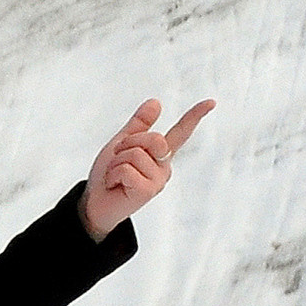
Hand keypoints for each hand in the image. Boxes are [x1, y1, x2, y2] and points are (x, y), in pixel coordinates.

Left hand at [81, 97, 214, 240]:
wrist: (94, 204)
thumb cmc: (108, 175)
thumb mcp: (122, 144)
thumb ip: (139, 125)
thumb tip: (156, 101)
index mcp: (159, 153)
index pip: (180, 132)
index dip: (195, 116)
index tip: (211, 102)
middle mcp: (163, 166)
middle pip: (154, 139)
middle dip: (128, 144)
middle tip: (118, 162)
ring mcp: (158, 180)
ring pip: (136, 154)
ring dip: (116, 162)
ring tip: (115, 176)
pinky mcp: (148, 191)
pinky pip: (127, 169)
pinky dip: (113, 175)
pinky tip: (114, 185)